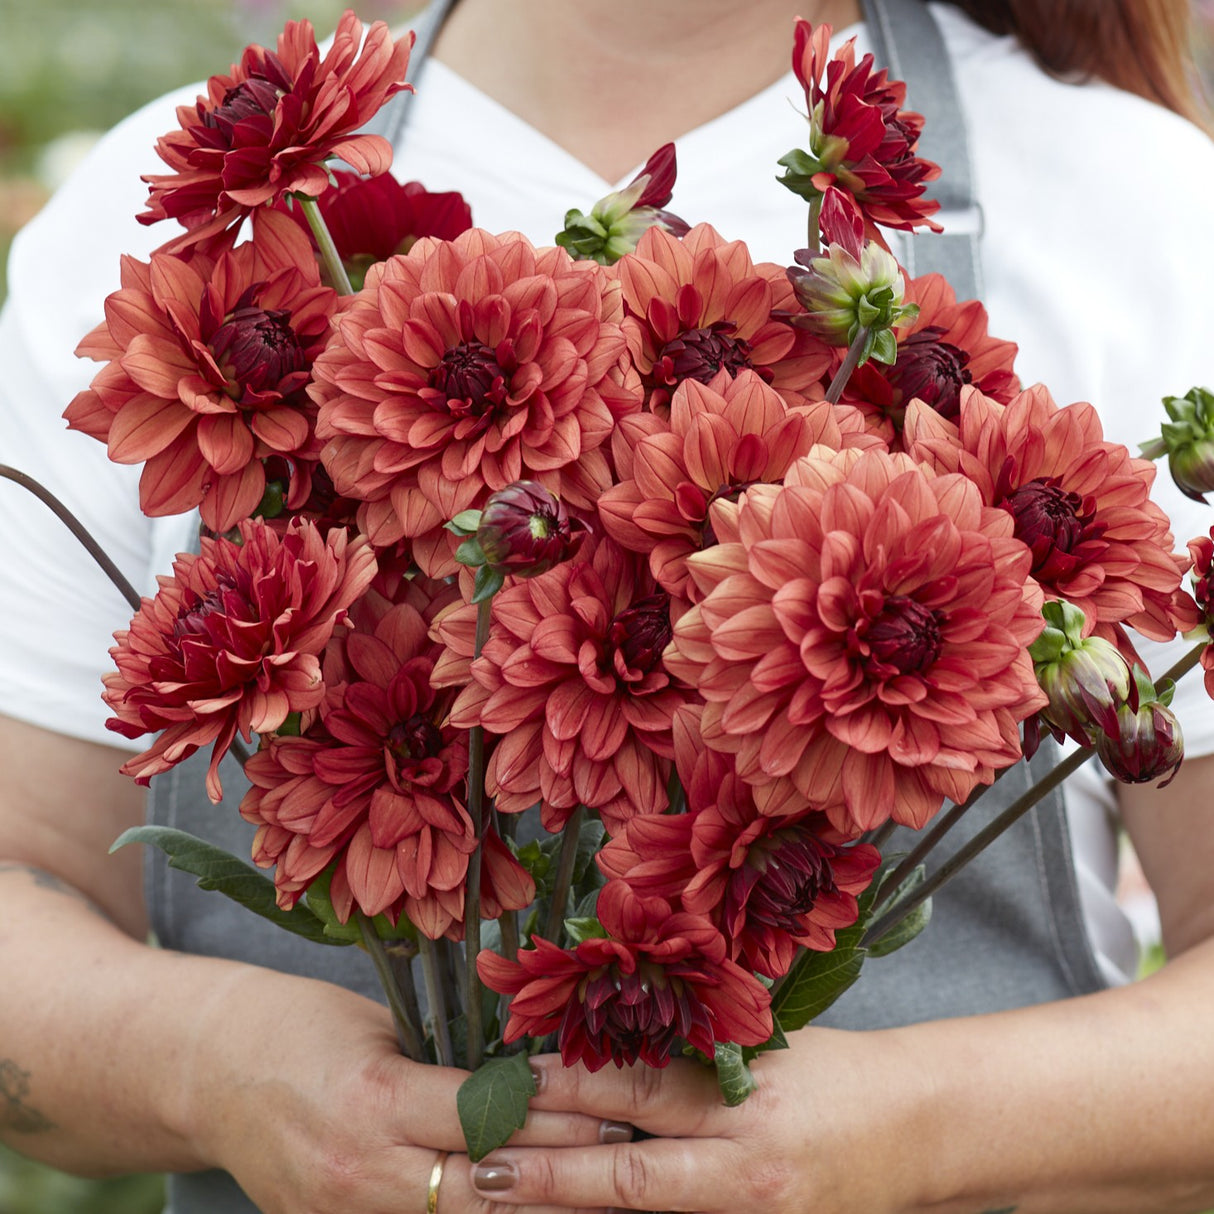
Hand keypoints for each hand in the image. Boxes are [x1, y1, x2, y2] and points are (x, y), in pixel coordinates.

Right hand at [179, 965, 627, 1213]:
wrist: (207, 1070)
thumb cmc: (299, 1026)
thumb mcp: (379, 1025)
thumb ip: (447, 1062)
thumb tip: (533, 1081)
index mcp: (373, 1100)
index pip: (487, 1119)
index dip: (555, 1116)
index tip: (612, 1105)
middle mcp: (359, 1173)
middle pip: (486, 1190)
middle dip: (562, 1176)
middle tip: (626, 1155)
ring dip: (530, 1212)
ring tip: (596, 1193)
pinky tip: (519, 1208)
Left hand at [464, 1027, 932, 1213]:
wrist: (921, 1131)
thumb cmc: (837, 1072)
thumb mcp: (766, 1048)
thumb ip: (693, 1055)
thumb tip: (605, 1048)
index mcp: (748, 1104)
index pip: (641, 1088)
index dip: (571, 1081)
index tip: (512, 1075)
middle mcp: (748, 1171)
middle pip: (630, 1173)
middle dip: (550, 1173)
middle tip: (480, 1170)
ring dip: (576, 1212)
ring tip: (508, 1208)